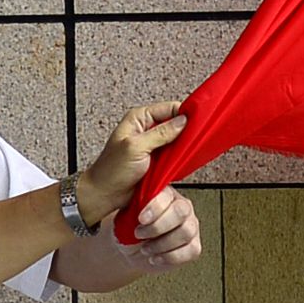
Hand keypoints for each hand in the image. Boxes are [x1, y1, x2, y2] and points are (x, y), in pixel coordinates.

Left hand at [74, 99, 188, 221]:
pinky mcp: (157, 159)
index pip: (169, 108)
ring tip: (188, 151)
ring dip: (183, 146)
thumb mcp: (136, 147)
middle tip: (195, 138)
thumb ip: (160, 133)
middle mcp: (146, 129)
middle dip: (185, 131)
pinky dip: (180, 158)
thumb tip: (182, 121)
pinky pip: (174, 155)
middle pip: (175, 123)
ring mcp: (153, 145)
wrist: (105, 194)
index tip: (197, 121)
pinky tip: (183, 161)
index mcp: (139, 119)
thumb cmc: (111, 170)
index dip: (184, 113)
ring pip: (177, 140)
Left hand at [125, 186, 202, 270]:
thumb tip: (138, 204)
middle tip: (140, 234)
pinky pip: (191, 250)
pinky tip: (156, 257)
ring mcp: (191, 226)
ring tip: (145, 248)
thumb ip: (134, 206)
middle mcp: (182, 207)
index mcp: (166, 194)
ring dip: (161, 244)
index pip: (167, 196)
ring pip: (186, 232)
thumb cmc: (129, 228)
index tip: (141, 219)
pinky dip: (169, 257)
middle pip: (181, 212)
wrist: (130, 250)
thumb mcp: (127, 214)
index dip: (155, 208)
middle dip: (157, 226)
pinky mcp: (194, 246)